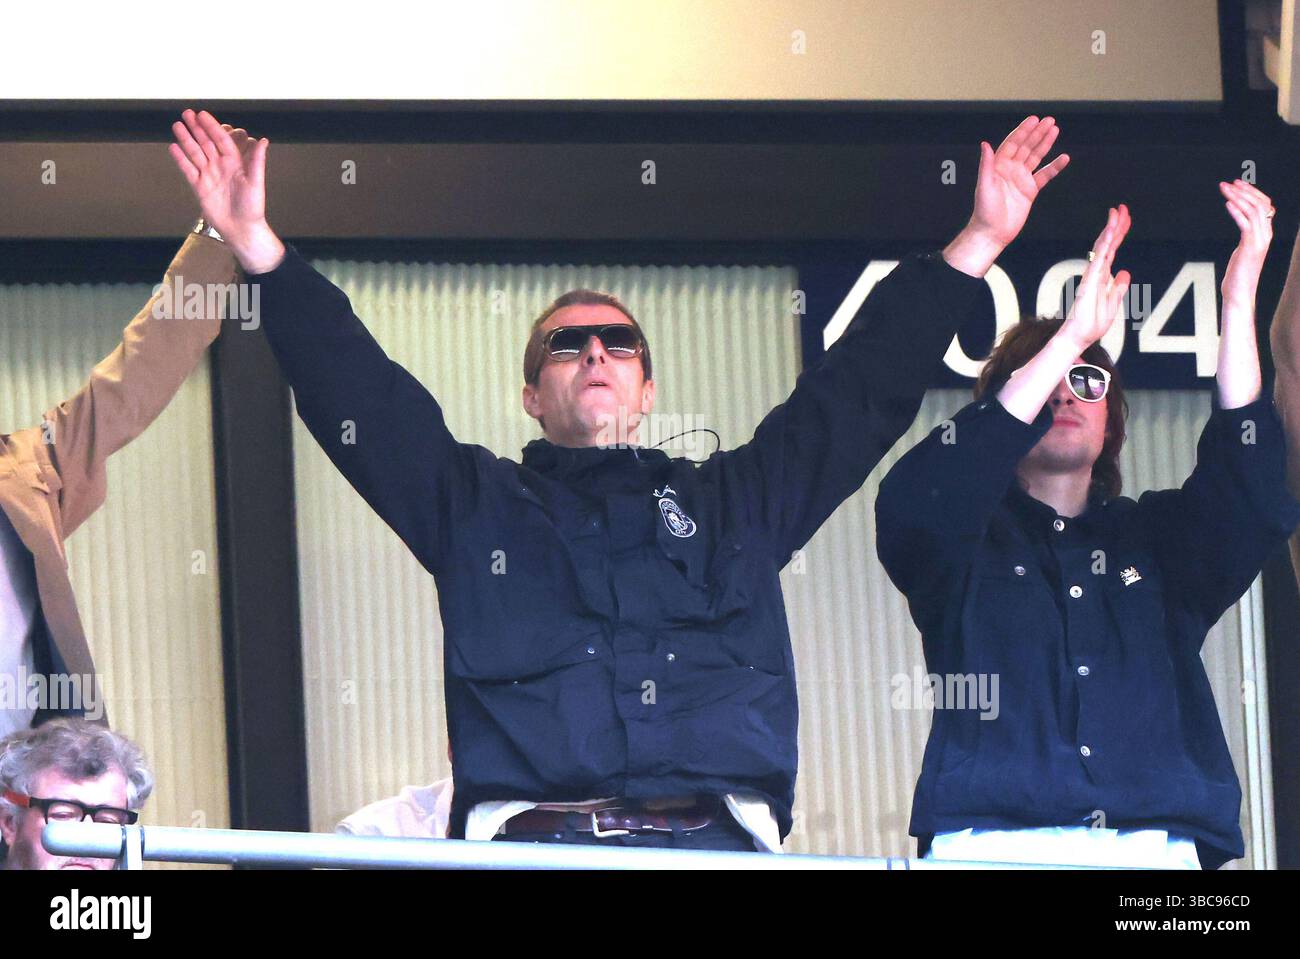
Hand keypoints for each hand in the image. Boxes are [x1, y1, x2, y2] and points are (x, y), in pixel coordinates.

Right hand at [169, 109, 284, 271]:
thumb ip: (257, 161)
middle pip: (206, 143)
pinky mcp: (199, 187)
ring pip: (195, 153)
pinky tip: (173, 147)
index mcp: (235, 163)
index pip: (222, 140)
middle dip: (197, 128)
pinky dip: (180, 159)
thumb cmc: (252, 207)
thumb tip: (264, 140)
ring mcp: (209, 176)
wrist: (241, 229)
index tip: (203, 114)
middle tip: (187, 113)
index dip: (212, 127)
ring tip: (177, 125)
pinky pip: (188, 170)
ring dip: (186, 139)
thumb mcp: (256, 182)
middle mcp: (221, 166)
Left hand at [969, 116, 1069, 246]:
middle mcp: (1010, 170)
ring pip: (1036, 157)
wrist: (992, 232)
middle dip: (1037, 133)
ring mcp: (1021, 179)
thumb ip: (986, 164)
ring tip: (1055, 130)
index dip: (1023, 131)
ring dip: (1045, 144)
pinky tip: (1063, 158)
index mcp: (998, 166)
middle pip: (1026, 146)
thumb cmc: (984, 211)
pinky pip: (1045, 175)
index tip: (1034, 120)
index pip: (1013, 143)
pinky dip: (1054, 167)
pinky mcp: (1030, 191)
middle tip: (1049, 120)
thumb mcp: (984, 185)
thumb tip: (985, 144)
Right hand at [1062, 204, 1130, 350]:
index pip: (1112, 250)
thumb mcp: (1113, 304)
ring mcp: (1092, 275)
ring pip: (1103, 247)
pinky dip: (1105, 244)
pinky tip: (1110, 232)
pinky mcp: (1090, 281)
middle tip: (1122, 208)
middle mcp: (1096, 272)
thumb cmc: (1092, 324)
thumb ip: (1118, 288)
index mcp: (1102, 276)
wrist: (1079, 337)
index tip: (1124, 218)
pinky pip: (1099, 258)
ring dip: (1110, 229)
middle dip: (1116, 226)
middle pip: (1107, 244)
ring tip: (1117, 213)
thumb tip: (1125, 272)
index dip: (1119, 234)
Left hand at [1220, 179, 1273, 306]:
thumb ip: (1246, 237)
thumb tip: (1243, 225)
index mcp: (1266, 234)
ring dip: (1238, 197)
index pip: (1265, 205)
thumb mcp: (1244, 250)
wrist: (1239, 294)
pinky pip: (1245, 224)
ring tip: (1225, 189)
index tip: (1237, 184)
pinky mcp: (1250, 247)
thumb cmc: (1238, 275)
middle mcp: (1266, 235)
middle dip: (1244, 191)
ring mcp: (1260, 241)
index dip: (1252, 192)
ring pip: (1253, 211)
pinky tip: (1227, 203)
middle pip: (1261, 204)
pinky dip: (1237, 211)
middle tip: (1228, 183)